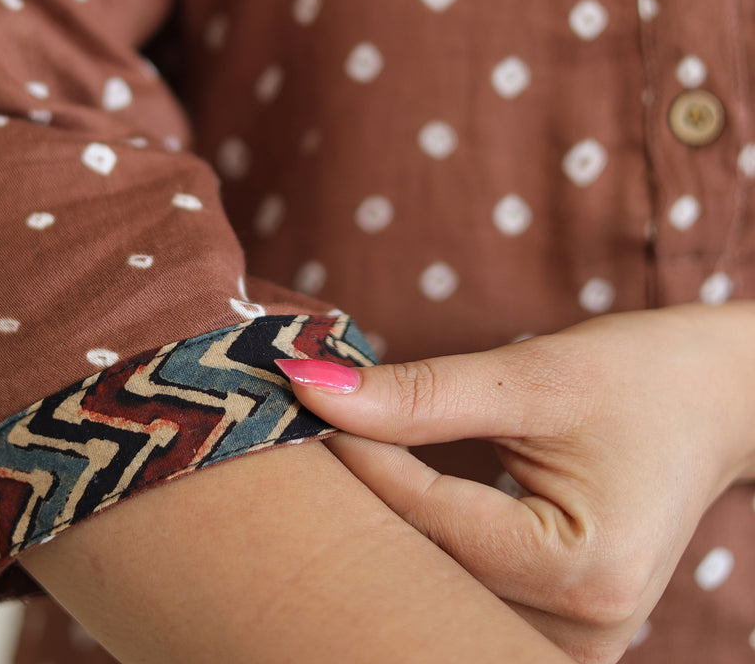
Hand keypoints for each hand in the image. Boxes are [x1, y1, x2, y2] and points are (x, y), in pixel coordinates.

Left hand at [276, 302, 754, 663]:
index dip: (356, 457)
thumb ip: (419, 393)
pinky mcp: (567, 627)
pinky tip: (394, 505)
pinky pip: (468, 593)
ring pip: (439, 589)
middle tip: (308, 440)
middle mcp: (581, 628)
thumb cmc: (637, 378)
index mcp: (581, 569)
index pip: (426, 517)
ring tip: (344, 467)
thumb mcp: (529, 376)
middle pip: (426, 570)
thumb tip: (310, 384)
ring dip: (387, 529)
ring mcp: (576, 640)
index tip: (300, 406)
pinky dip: (426, 548)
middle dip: (361, 505)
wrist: (715, 400)